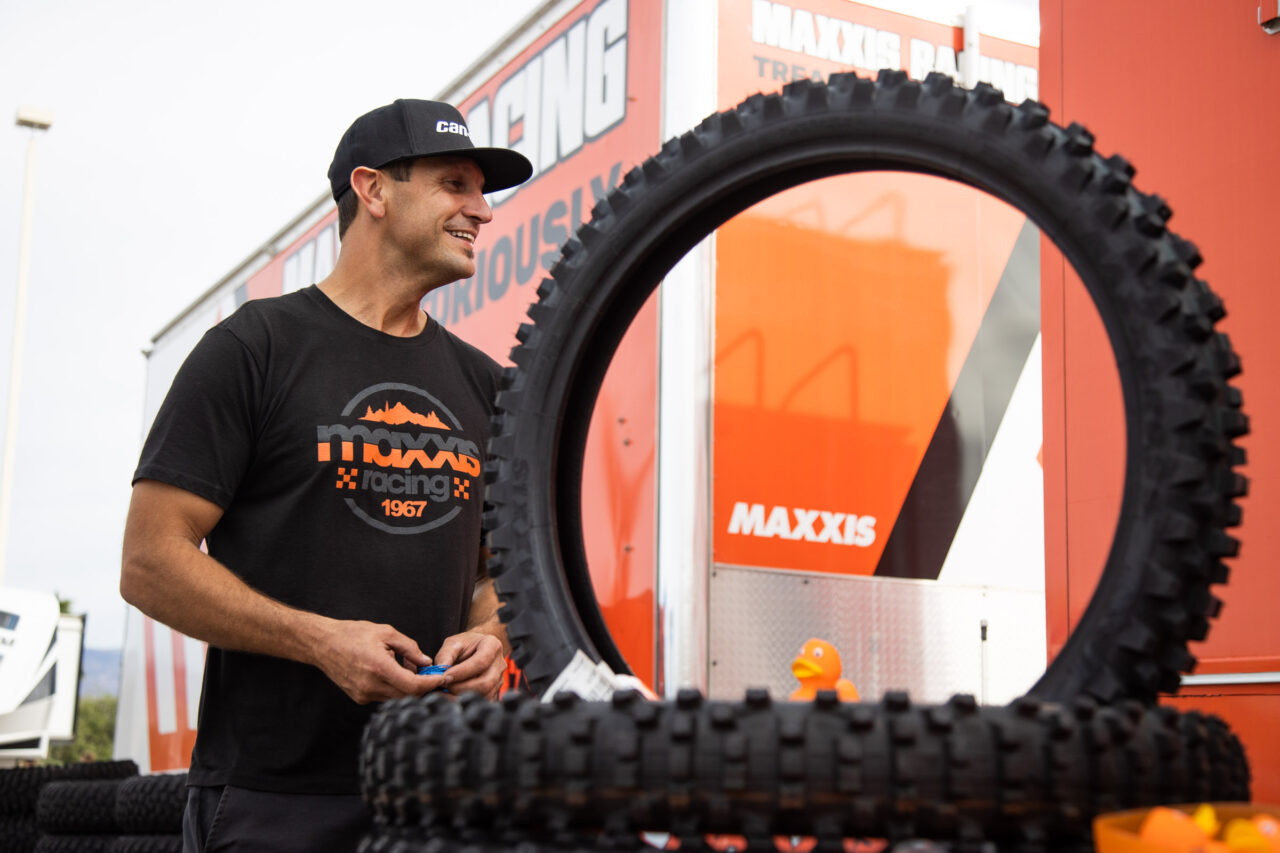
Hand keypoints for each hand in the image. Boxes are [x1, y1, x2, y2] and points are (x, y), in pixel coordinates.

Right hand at [312, 619, 446, 703]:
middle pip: (407, 695)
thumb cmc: (354, 634)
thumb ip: (409, 648)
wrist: (323, 644)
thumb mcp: (386, 633)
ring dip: (408, 687)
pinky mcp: (359, 698)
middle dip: (422, 686)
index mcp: (378, 668)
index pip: (412, 686)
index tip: (443, 678)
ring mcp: (363, 695)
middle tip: (431, 673)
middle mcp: (370, 686)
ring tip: (408, 668)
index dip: (431, 684)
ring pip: (396, 697)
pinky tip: (393, 673)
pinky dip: (394, 688)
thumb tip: (427, 662)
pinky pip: (384, 696)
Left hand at [433, 631, 505, 698]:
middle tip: (445, 686)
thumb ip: (445, 655)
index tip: (445, 677)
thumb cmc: (466, 644)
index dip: (462, 672)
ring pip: (485, 694)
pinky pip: (484, 700)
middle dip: (462, 688)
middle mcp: (499, 664)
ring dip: (463, 696)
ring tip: (448, 691)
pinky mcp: (495, 691)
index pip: (480, 662)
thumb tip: (439, 673)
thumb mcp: (453, 643)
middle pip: (485, 682)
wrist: (477, 648)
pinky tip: (455, 695)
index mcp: (492, 646)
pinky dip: (468, 701)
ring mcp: (499, 679)